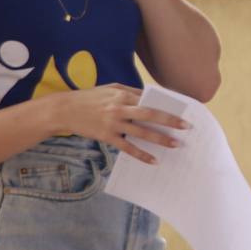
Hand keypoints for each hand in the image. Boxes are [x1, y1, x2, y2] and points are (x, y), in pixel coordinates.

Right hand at [46, 83, 186, 163]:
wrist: (64, 110)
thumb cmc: (89, 97)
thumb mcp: (110, 88)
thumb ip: (130, 92)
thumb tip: (151, 96)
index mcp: (122, 95)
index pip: (150, 100)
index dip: (167, 105)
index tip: (183, 110)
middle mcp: (119, 108)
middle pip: (150, 115)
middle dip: (170, 121)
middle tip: (187, 128)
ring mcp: (113, 123)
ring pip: (142, 133)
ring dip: (160, 139)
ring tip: (176, 145)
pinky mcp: (106, 136)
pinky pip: (128, 148)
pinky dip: (142, 155)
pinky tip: (154, 160)